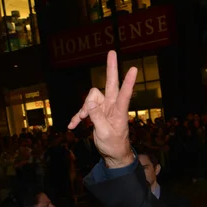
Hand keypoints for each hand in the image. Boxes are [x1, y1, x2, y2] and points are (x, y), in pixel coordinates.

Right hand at [68, 51, 137, 168]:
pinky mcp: (96, 113)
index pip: (125, 94)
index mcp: (119, 111)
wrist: (113, 154)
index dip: (129, 82)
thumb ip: (97, 118)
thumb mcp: (105, 134)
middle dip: (111, 68)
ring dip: (82, 109)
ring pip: (90, 98)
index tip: (134, 69)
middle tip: (112, 52)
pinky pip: (84, 109)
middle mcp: (112, 105)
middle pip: (111, 84)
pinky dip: (76, 117)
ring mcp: (104, 107)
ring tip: (80, 121)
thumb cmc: (114, 145)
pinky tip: (72, 125)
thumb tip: (89, 103)